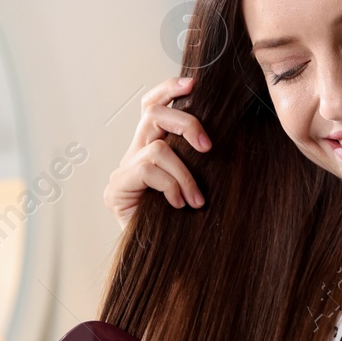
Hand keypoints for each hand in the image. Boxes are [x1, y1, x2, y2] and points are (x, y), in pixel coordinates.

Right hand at [103, 74, 211, 228]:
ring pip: (157, 147)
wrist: (163, 257)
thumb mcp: (196, 181)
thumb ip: (198, 158)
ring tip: (195, 199)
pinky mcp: (117, 188)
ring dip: (184, 172)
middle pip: (153, 114)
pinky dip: (170, 185)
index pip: (152, 105)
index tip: (193, 83)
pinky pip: (148, 170)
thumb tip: (224, 136)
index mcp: (151, 146)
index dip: (169, 89)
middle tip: (207, 146)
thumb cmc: (182, 221)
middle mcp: (134, 153)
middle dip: (186, 123)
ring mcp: (123, 170)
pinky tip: (178, 204)